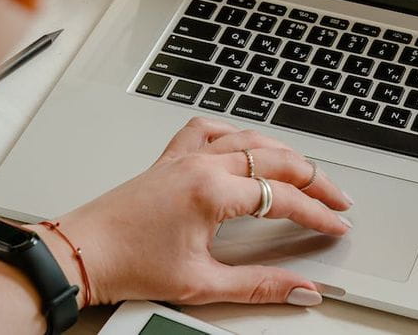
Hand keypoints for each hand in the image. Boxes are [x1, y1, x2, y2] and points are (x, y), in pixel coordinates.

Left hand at [29, 117, 352, 307]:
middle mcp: (201, 166)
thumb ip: (259, 284)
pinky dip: (236, 132)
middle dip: (315, 179)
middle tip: (337, 198)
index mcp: (212, 193)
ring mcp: (185, 157)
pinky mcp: (170, 159)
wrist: (80, 254)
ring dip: (285, 153)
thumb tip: (299, 288)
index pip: (283, 199)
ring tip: (307, 171)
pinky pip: (210, 129)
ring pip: (250, 138)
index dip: (317, 214)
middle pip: (277, 160)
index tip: (335, 225)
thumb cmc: (127, 265)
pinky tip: (246, 142)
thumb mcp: (201, 283)